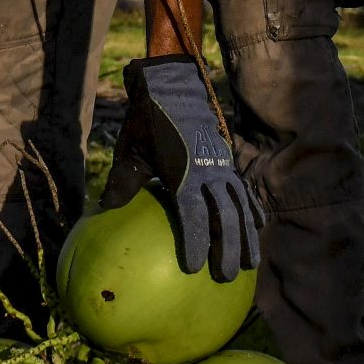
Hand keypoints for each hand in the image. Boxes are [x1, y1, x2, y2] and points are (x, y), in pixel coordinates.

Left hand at [101, 54, 264, 281]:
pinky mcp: (227, 162)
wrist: (173, 86)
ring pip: (240, 208)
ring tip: (250, 264)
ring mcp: (222, 166)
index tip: (193, 266)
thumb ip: (122, 182)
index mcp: (184, 171)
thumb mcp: (131, 151)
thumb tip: (103, 209)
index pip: (193, 213)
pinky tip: (259, 228)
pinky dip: (253, 210)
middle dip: (227, 248)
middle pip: (224, 217)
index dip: (194, 240)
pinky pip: (244, 191)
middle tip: (226, 276)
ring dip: (246, 236)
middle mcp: (208, 171)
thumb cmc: (147, 121)